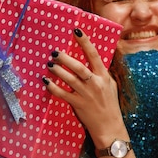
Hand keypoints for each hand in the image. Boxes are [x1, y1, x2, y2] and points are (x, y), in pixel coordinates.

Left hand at [43, 29, 126, 146]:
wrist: (110, 126)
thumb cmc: (110, 105)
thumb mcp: (110, 86)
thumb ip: (102, 73)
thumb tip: (94, 60)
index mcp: (104, 76)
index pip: (94, 55)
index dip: (85, 42)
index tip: (76, 30)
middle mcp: (95, 83)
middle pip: (79, 67)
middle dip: (66, 58)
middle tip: (55, 52)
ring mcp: (86, 94)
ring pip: (70, 79)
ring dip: (58, 70)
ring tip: (49, 64)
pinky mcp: (78, 104)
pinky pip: (63, 94)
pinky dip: (53, 87)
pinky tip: (46, 82)